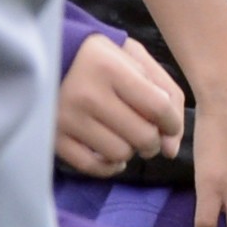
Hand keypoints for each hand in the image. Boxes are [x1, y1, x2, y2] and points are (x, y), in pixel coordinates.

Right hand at [56, 33, 187, 177]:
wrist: (53, 60)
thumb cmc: (106, 61)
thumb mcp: (140, 63)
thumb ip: (170, 98)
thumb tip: (171, 150)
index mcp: (111, 68)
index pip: (158, 108)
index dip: (173, 123)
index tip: (169, 124)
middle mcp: (86, 94)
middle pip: (142, 136)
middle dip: (153, 140)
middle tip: (147, 132)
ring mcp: (66, 118)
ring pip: (120, 153)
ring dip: (131, 150)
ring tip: (125, 136)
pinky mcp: (53, 136)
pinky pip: (91, 166)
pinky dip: (109, 165)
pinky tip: (111, 153)